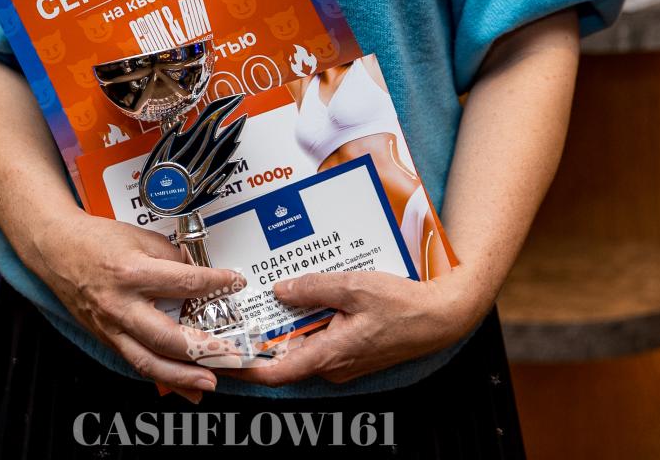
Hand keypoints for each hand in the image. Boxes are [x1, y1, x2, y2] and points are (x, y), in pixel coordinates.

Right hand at [18, 208, 247, 402]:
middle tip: (231, 353)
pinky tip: (185, 390)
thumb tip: (199, 276)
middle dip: (203, 349)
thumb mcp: (140, 238)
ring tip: (210, 383)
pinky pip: (138, 364)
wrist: (56, 250)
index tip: (235, 282)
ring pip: (149, 361)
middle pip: (166, 336)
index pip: (183, 282)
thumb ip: (172, 258)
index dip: (215, 282)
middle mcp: (120, 306)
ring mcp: (111, 327)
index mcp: (131, 273)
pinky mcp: (108, 339)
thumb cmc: (96, 241)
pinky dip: (164, 380)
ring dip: (183, 378)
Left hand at [220, 267, 489, 387]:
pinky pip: (322, 339)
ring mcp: (344, 362)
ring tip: (277, 291)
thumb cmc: (403, 306)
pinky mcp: (353, 352)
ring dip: (289, 323)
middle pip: (285, 354)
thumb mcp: (353, 286)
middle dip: (263, 334)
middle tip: (242, 308)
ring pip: (304, 344)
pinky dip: (310, 321)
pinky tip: (313, 295)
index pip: (274, 372)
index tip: (218, 359)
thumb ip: (313, 289)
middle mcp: (333, 366)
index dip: (243, 368)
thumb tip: (280, 291)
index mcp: (329, 355)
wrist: (441, 318)